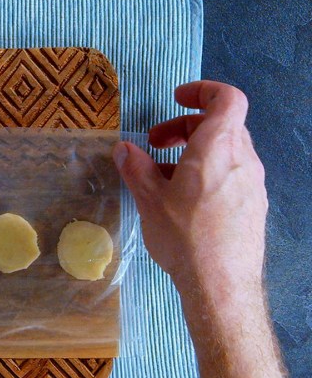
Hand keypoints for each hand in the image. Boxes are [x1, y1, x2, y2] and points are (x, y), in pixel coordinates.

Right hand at [113, 80, 267, 313]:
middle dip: (186, 128)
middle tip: (155, 144)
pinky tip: (184, 200)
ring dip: (194, 153)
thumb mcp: (150, 199)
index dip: (203, 91)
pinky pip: (231, 175)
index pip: (227, 99)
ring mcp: (252, 184)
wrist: (221, 286)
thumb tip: (124, 149)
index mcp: (218, 148)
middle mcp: (242, 160)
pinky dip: (208, 173)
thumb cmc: (185, 237)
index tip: (177, 99)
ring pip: (225, 152)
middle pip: (221, 126)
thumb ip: (136, 168)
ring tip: (163, 176)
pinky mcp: (253, 207)